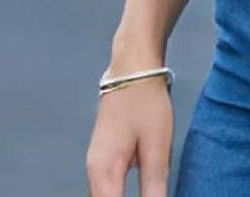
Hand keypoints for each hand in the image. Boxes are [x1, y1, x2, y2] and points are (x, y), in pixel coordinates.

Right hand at [85, 79, 173, 196]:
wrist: (133, 66)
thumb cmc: (145, 101)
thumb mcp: (156, 146)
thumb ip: (154, 187)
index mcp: (103, 173)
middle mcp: (94, 172)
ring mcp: (97, 164)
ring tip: (152, 194)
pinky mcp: (105, 158)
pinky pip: (110, 191)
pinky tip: (143, 195)